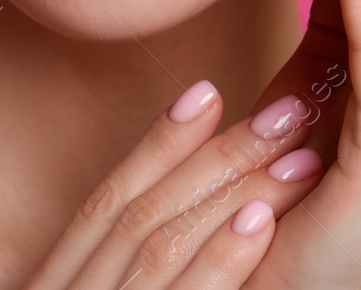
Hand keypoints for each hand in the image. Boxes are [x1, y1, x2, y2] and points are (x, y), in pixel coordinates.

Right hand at [21, 75, 331, 288]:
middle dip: (216, 155)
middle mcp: (77, 288)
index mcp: (61, 277)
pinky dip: (219, 261)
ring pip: (164, 243)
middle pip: (142, 209)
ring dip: (230, 194)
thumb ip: (117, 260)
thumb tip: (184, 191)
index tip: (211, 91)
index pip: (111, 197)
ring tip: (299, 157)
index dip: (160, 142)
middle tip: (290, 110)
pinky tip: (261, 226)